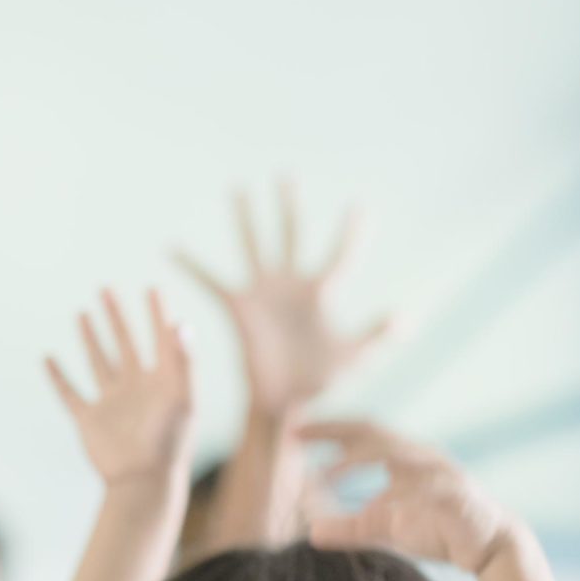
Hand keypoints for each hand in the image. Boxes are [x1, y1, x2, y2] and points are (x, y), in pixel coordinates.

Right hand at [47, 290, 193, 487]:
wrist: (143, 482)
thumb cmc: (170, 444)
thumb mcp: (183, 398)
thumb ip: (183, 361)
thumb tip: (181, 323)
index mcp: (161, 381)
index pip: (160, 338)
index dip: (156, 313)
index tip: (152, 288)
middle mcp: (136, 388)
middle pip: (124, 343)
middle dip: (117, 317)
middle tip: (107, 290)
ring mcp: (112, 403)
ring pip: (98, 361)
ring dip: (91, 338)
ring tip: (83, 314)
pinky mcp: (90, 420)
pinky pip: (70, 393)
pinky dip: (58, 377)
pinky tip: (48, 359)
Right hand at [178, 184, 391, 417]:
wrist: (284, 404)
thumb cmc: (319, 382)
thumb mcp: (354, 357)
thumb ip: (377, 335)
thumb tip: (408, 317)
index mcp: (321, 293)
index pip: (340, 255)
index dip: (352, 233)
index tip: (361, 207)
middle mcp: (291, 286)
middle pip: (291, 235)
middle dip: (289, 207)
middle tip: (286, 176)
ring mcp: (263, 294)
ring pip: (255, 246)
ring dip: (247, 218)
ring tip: (238, 189)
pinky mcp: (239, 308)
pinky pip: (212, 282)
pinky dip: (192, 265)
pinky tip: (172, 247)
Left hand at [302, 419, 523, 575]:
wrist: (490, 548)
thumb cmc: (438, 531)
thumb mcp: (385, 529)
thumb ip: (350, 528)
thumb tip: (310, 534)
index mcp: (404, 458)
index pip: (362, 433)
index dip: (329, 430)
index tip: (294, 432)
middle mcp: (420, 456)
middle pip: (373, 433)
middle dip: (334, 431)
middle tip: (296, 434)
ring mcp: (439, 472)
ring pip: (394, 455)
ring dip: (356, 461)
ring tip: (323, 475)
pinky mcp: (453, 495)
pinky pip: (422, 489)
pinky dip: (395, 495)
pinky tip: (371, 505)